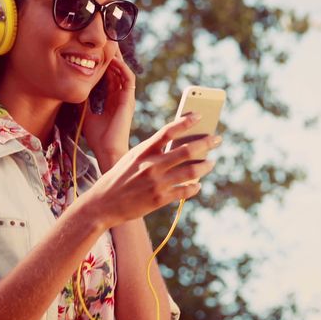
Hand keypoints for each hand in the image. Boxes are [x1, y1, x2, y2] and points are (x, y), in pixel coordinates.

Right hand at [74, 113, 221, 228]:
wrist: (103, 204)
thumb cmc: (118, 178)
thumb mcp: (131, 158)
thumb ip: (152, 152)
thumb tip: (178, 147)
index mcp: (143, 151)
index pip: (168, 131)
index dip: (185, 122)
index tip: (198, 115)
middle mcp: (151, 165)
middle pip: (187, 150)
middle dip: (206, 143)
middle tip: (217, 139)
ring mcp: (156, 183)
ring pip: (191, 172)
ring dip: (205, 166)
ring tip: (211, 163)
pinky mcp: (159, 199)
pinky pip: (185, 191)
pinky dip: (195, 187)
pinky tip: (197, 185)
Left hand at [81, 47, 135, 160]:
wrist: (105, 149)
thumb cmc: (95, 134)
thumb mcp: (84, 109)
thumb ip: (82, 96)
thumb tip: (70, 83)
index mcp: (110, 95)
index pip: (108, 72)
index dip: (101, 60)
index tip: (91, 48)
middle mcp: (120, 93)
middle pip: (116, 68)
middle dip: (109, 54)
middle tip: (101, 40)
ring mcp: (125, 96)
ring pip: (123, 70)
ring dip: (116, 57)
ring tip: (107, 44)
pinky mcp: (129, 99)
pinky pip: (128, 78)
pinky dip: (121, 68)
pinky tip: (113, 60)